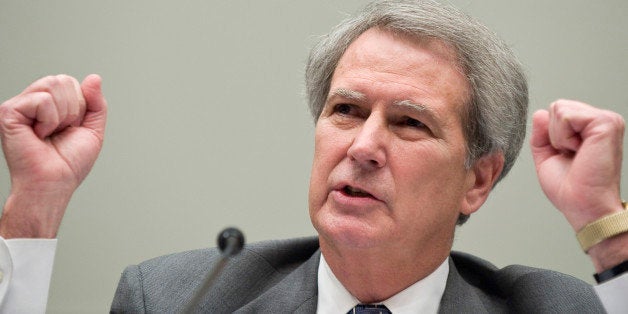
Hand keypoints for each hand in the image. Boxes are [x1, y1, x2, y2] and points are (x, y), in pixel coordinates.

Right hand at [0, 74, 106, 237]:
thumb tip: (94, 77)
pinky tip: (39, 134)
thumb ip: (96, 103)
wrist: (54, 183)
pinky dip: (49, 120)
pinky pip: (42, 100)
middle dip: (72, 109)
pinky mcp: (8, 112)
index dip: (80, 106)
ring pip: (53, 84)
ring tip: (49, 132)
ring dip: (62, 114)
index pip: (70, 82)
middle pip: (62, 80)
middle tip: (59, 131)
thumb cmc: (68, 163)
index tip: (70, 128)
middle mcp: (31, 101)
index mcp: (48, 104)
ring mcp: (18, 106)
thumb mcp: (92, 130)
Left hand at [531, 99, 625, 269]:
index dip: (551, 135)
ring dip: (559, 137)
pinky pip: (566, 116)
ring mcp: (606, 120)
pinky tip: (579, 151)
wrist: (582, 205)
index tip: (566, 155)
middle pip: (556, 107)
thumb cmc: (570, 188)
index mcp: (589, 127)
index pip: (556, 111)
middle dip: (554, 134)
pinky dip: (564, 137)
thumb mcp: (547, 157)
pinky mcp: (606, 123)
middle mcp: (600, 120)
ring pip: (559, 109)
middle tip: (571, 156)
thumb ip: (541, 135)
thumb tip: (539, 113)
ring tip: (576, 154)